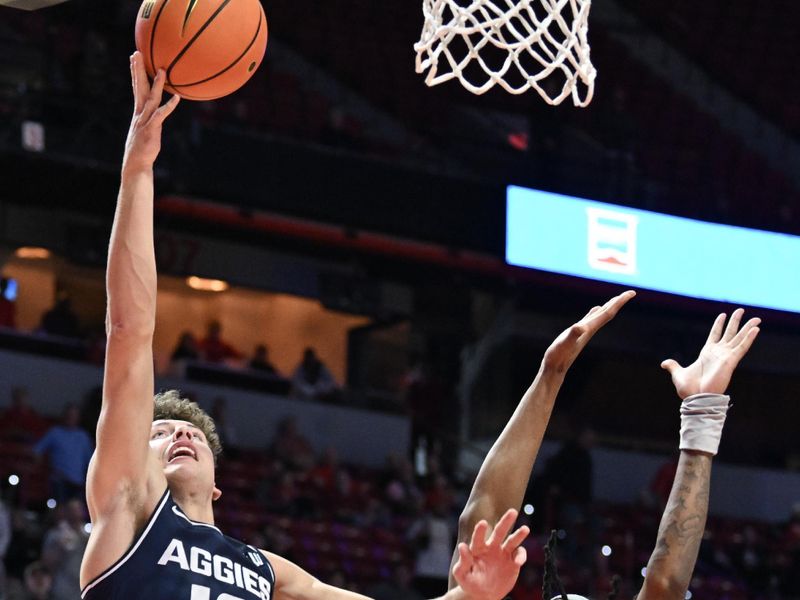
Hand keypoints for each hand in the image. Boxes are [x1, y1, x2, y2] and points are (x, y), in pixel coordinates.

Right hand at [123, 51, 179, 174]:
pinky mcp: (152, 129)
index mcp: (138, 112)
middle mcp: (140, 113)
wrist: (136, 164)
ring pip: (151, 98)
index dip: (135, 73)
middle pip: (139, 88)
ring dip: (157, 84)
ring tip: (162, 70)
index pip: (136, 88)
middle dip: (138, 70)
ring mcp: (145, 121)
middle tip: (136, 53)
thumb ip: (150, 121)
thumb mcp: (144, 131)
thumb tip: (155, 115)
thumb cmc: (141, 150)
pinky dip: (169, 107)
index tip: (134, 58)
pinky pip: (161, 115)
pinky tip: (177, 98)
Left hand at [452, 508, 529, 599]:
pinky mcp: (512, 562)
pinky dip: (521, 556)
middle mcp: (491, 547)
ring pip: (512, 541)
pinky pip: (519, 555)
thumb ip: (462, 561)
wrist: (483, 594)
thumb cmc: (469, 582)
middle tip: (512, 511)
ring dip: (519, 535)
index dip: (480, 530)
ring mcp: (503, 554)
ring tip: (525, 529)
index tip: (483, 523)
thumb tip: (463, 546)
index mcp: (478, 548)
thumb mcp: (462, 574)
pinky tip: (519, 562)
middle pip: (499, 532)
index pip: (479, 537)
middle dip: (505, 521)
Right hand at [542, 290, 635, 373]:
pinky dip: (595, 312)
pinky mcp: (577, 333)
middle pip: (608, 313)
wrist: (555, 369)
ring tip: (615, 299)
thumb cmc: (558, 357)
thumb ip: (572, 335)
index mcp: (589, 329)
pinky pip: (590, 319)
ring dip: (609, 307)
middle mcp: (589, 330)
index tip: (632, 293)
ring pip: (600, 316)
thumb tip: (580, 327)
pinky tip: (596, 310)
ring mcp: (584, 332)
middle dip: (618, 302)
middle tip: (630, 293)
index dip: (619, 302)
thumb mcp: (564, 344)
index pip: (608, 313)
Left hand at [661, 309, 759, 398]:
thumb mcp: (678, 373)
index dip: (719, 325)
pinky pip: (742, 348)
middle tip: (741, 310)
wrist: (695, 397)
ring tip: (756, 318)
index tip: (723, 314)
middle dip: (735, 322)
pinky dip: (749, 339)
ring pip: (739, 338)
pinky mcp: (731, 361)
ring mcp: (726, 356)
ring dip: (748, 328)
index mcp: (707, 353)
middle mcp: (718, 353)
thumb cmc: (689, 389)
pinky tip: (756, 330)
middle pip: (729, 333)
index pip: (714, 334)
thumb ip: (673, 366)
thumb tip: (664, 363)